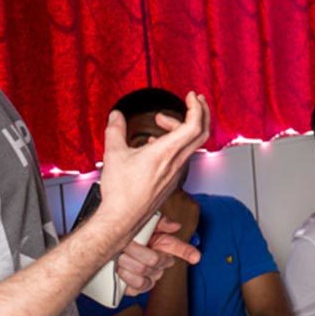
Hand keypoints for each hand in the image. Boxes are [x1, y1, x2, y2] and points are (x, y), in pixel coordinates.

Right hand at [96, 92, 210, 239]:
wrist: (122, 219)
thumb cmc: (120, 192)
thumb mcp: (113, 154)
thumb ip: (115, 130)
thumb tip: (116, 116)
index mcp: (166, 153)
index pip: (194, 125)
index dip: (197, 107)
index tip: (191, 96)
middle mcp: (176, 162)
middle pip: (201, 133)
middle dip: (200, 112)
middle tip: (192, 101)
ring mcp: (176, 172)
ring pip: (190, 144)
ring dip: (180, 128)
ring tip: (160, 122)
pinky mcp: (172, 180)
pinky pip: (181, 156)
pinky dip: (175, 143)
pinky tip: (156, 144)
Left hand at [116, 216, 200, 295]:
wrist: (104, 249)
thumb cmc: (124, 237)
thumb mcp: (140, 224)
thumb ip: (159, 222)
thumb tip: (175, 226)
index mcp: (161, 245)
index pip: (180, 248)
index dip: (189, 252)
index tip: (196, 257)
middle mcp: (158, 262)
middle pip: (156, 260)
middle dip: (137, 251)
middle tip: (126, 246)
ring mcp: (149, 276)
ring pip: (145, 271)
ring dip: (129, 263)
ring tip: (120, 257)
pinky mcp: (136, 289)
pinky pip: (139, 286)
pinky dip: (127, 278)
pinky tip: (121, 271)